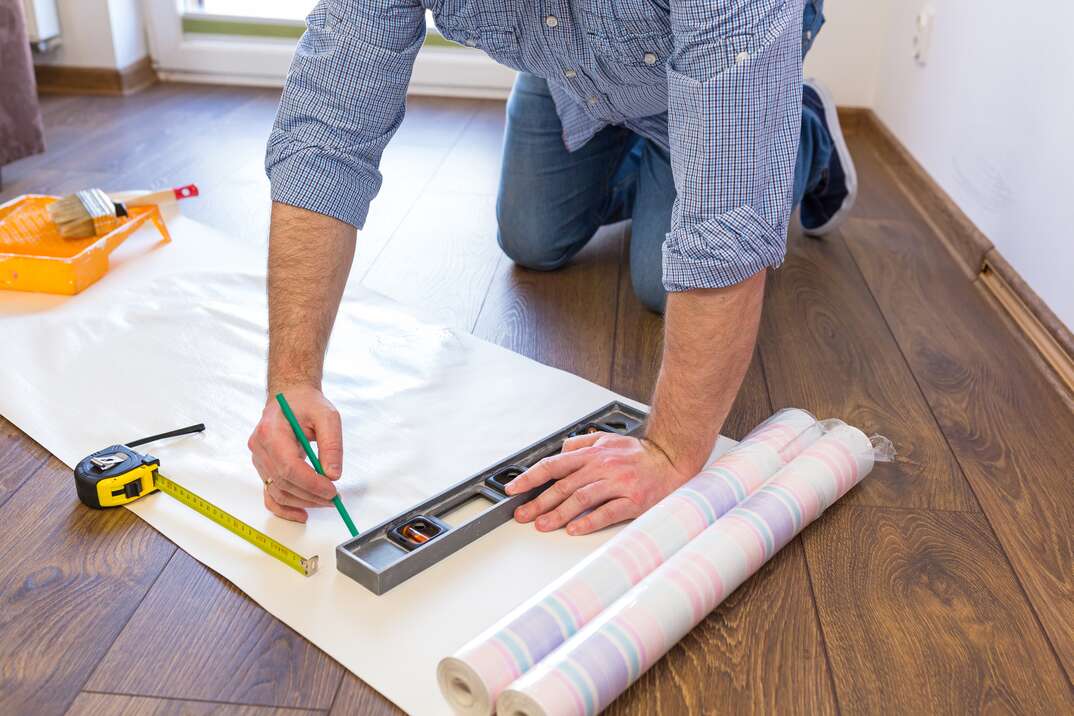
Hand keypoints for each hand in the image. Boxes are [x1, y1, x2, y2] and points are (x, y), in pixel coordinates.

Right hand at [247, 385, 342, 521]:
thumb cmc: (306, 404)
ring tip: (326, 501)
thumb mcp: (327, 416)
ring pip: (278, 491)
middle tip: (335, 498)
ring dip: (303, 502)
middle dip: (311, 495)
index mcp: (271, 432)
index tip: (332, 490)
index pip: (289, 467)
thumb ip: (332, 445)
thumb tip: (333, 475)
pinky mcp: (264, 469)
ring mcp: (259, 460)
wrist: (289, 398)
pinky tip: (303, 513)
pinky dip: (285, 508)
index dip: (311, 483)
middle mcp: (260, 448)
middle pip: (284, 482)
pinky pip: (270, 494)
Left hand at [505, 432, 690, 534]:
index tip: (514, 489)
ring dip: (558, 513)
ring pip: (581, 498)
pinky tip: (575, 529)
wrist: (672, 460)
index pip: (554, 465)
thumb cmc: (640, 455)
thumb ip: (583, 444)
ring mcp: (618, 484)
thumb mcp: (608, 440)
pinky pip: (608, 511)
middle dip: (539, 502)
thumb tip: (561, 450)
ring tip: (543, 525)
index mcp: (593, 454)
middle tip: (523, 515)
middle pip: (563, 485)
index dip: (531, 477)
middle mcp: (602, 467)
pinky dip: (589, 520)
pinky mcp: (634, 500)